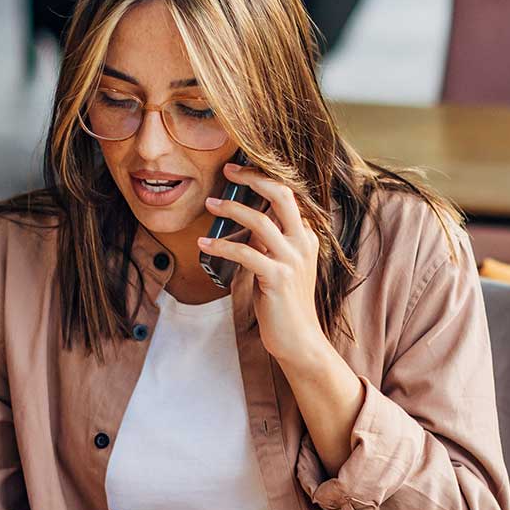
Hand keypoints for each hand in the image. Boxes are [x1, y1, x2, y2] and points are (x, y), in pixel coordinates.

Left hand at [198, 162, 332, 369]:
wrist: (299, 340)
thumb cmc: (285, 303)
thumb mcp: (279, 265)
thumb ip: (269, 242)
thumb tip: (247, 221)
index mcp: (306, 237)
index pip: (287, 195)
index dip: (263, 177)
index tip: (238, 169)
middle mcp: (303, 243)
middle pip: (282, 195)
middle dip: (253, 178)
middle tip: (228, 172)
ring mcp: (292, 261)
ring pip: (261, 221)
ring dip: (231, 209)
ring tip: (209, 205)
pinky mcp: (278, 279)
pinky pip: (246, 253)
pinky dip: (222, 246)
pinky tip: (204, 244)